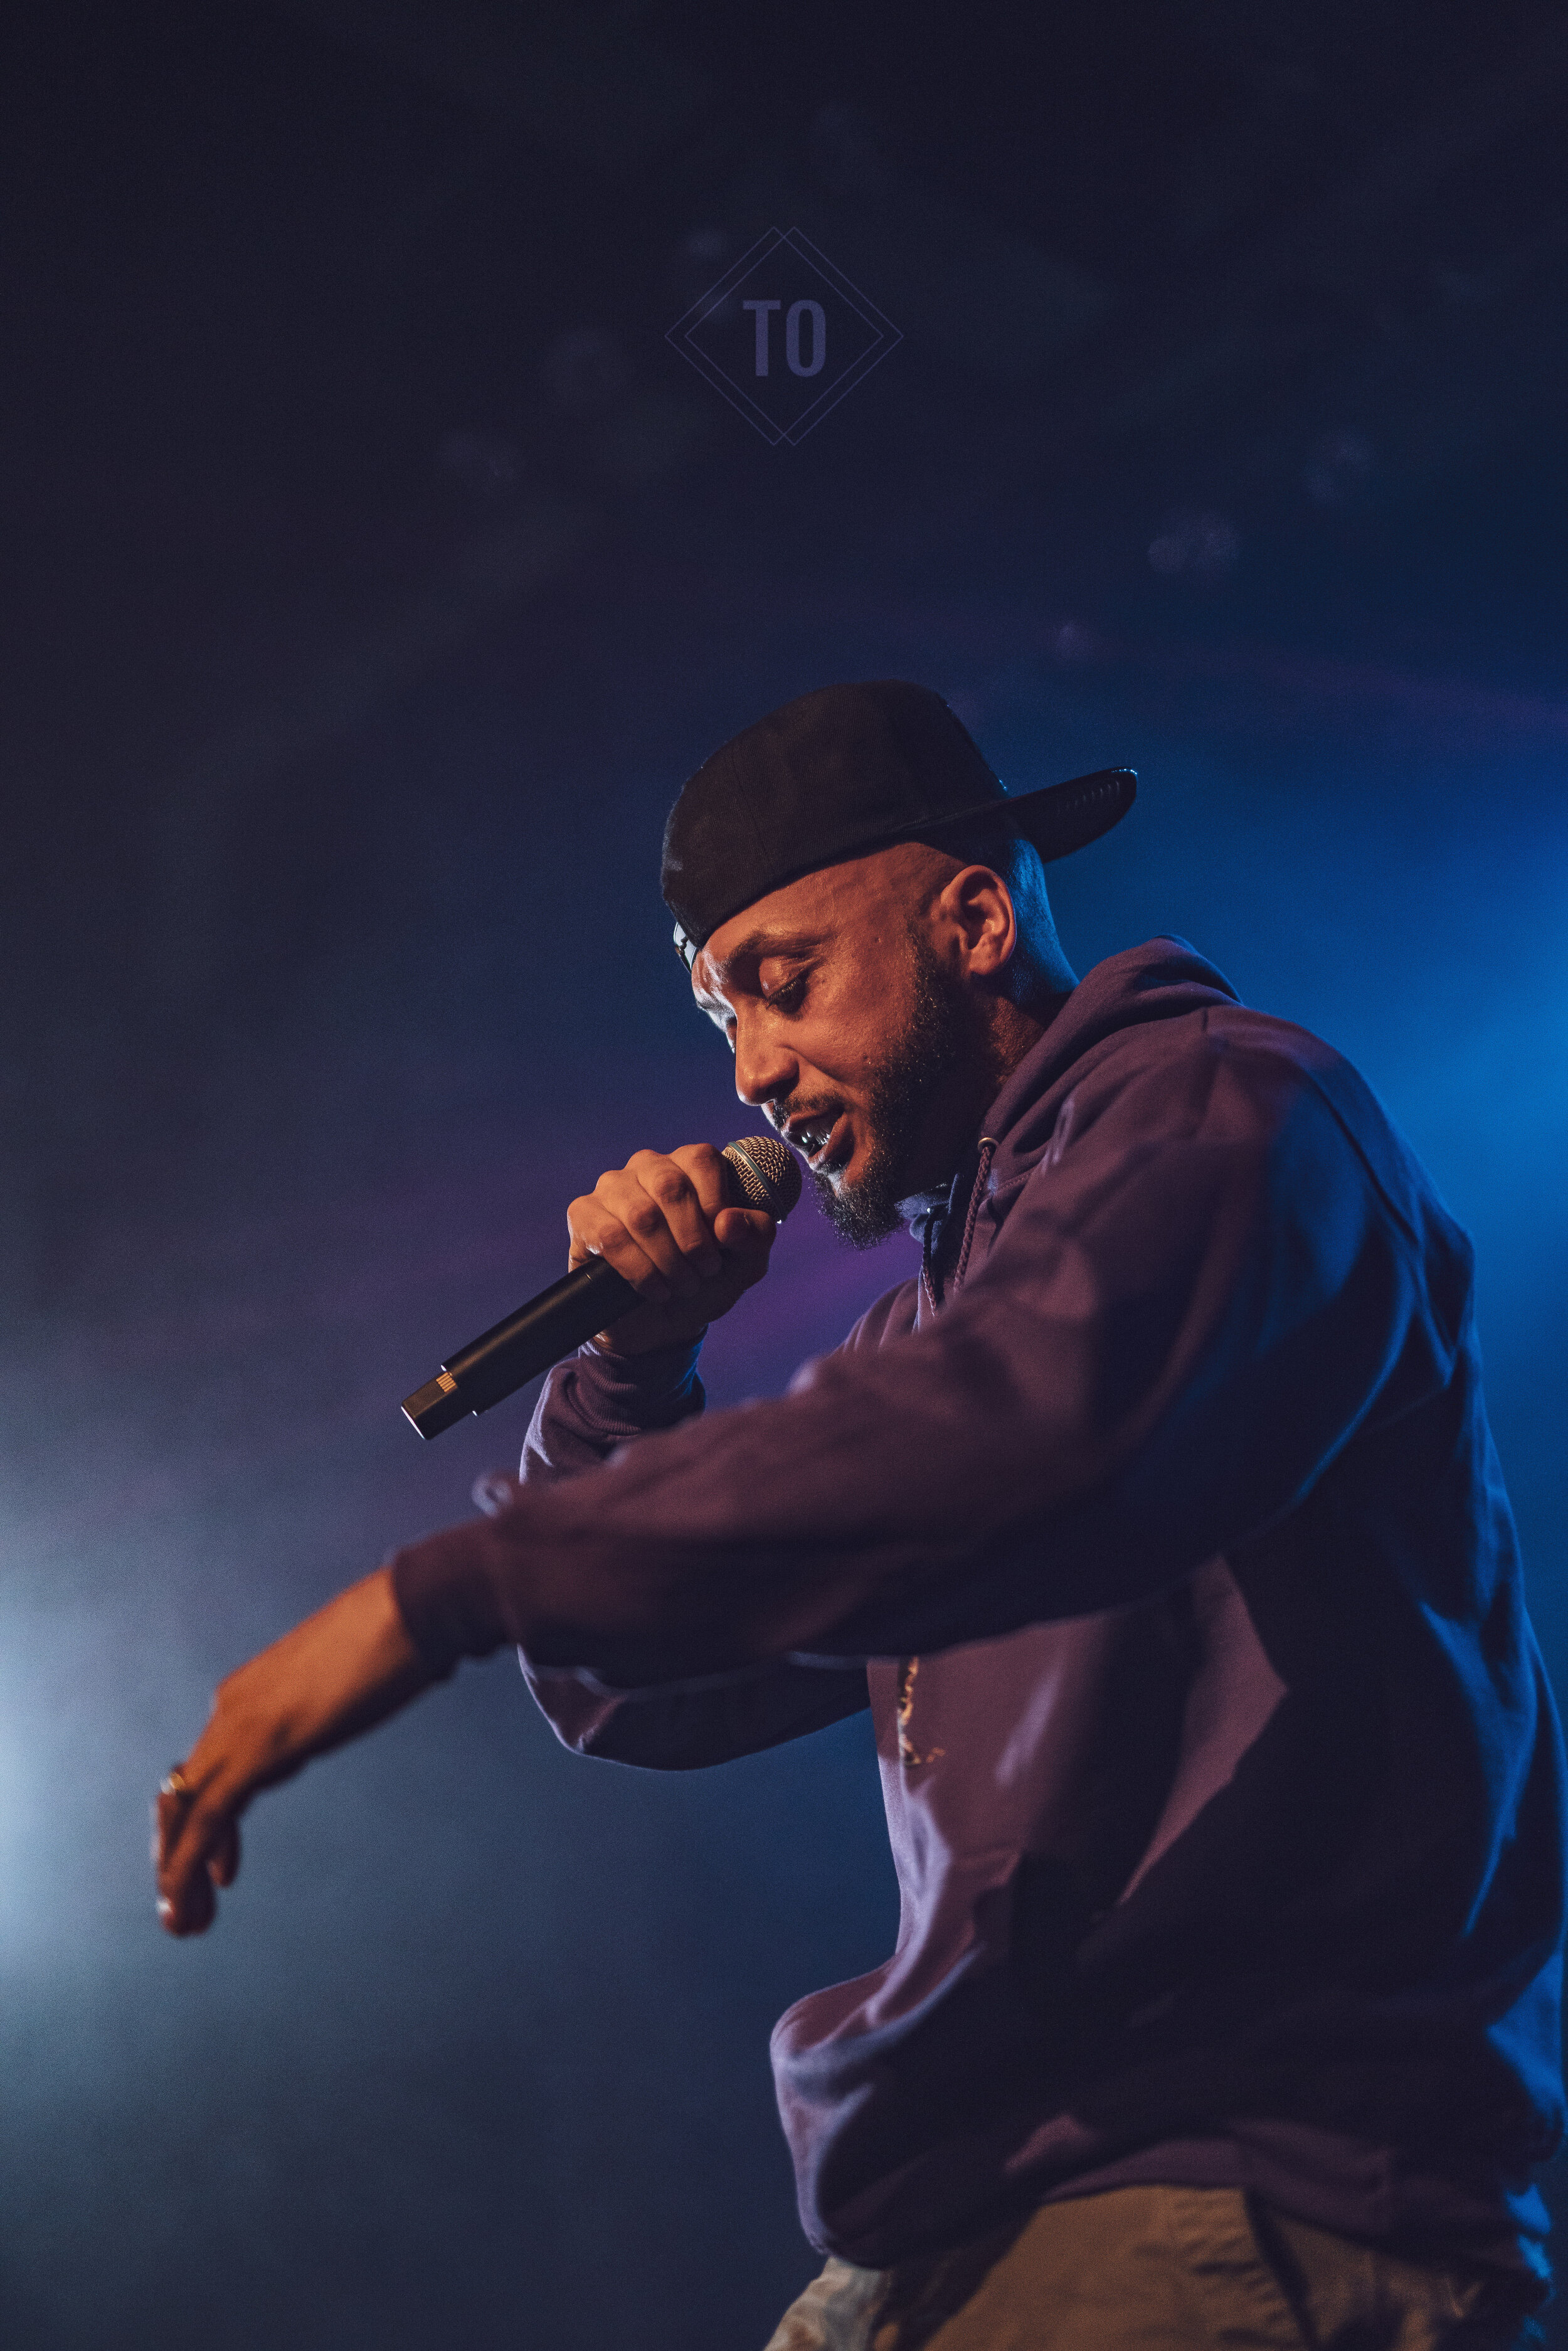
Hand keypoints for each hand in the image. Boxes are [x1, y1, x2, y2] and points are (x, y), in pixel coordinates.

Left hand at [154, 1567, 435, 1936]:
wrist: (414, 1608)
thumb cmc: (396, 1636)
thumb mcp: (344, 1682)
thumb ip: (321, 1709)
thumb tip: (325, 1721)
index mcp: (250, 1690)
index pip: (207, 1769)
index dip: (201, 1825)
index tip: (220, 1873)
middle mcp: (232, 1706)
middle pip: (183, 1793)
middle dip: (176, 1854)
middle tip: (184, 1912)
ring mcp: (241, 1723)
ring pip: (185, 1810)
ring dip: (178, 1869)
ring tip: (184, 1922)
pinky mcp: (260, 1745)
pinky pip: (207, 1815)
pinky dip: (188, 1860)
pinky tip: (188, 1895)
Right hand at [566, 1143, 776, 1353]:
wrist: (662, 1322)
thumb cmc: (705, 1280)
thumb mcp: (746, 1263)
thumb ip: (755, 1236)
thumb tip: (728, 1223)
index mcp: (689, 1165)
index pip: (702, 1160)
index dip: (716, 1205)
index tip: (722, 1244)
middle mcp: (649, 1166)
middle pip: (670, 1186)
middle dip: (693, 1239)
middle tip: (703, 1272)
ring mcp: (612, 1188)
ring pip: (641, 1215)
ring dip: (668, 1260)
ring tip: (681, 1285)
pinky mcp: (583, 1215)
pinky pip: (610, 1237)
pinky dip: (640, 1270)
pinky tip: (654, 1289)